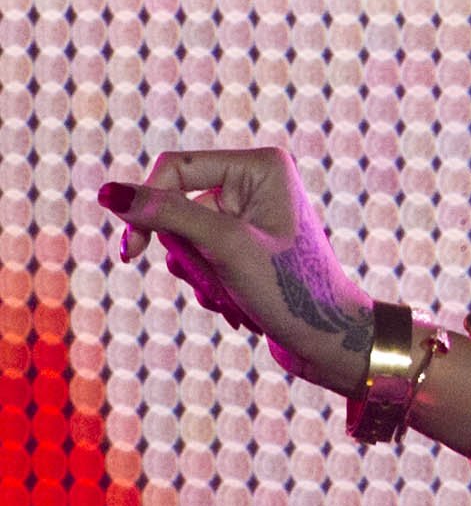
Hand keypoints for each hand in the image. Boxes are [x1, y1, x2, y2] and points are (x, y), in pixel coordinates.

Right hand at [94, 148, 379, 392]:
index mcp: (261, 165)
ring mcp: (250, 214)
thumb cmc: (288, 289)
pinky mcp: (243, 244)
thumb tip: (108, 192)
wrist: (326, 340)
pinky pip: (199, 257)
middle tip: (216, 280)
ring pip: (183, 238)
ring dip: (197, 274)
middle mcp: (257, 182)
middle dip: (186, 252)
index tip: (132, 251)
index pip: (175, 167)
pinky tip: (238, 305)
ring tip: (233, 296)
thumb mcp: (223, 247)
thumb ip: (166, 216)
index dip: (146, 205)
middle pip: (175, 205)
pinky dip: (208, 284)